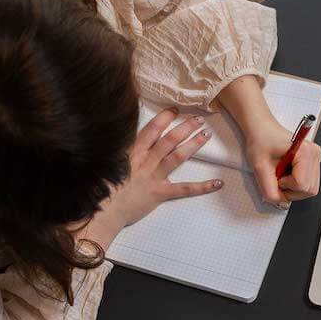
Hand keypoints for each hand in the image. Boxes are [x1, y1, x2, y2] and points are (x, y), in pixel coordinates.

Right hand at [87, 110, 222, 242]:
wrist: (103, 210)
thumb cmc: (104, 186)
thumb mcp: (111, 161)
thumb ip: (123, 150)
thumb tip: (128, 137)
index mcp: (133, 152)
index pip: (152, 129)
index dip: (165, 118)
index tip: (176, 109)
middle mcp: (145, 161)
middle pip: (169, 140)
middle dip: (185, 127)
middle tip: (199, 119)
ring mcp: (154, 176)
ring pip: (176, 156)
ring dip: (193, 145)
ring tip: (205, 135)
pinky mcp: (160, 193)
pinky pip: (184, 189)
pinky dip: (202, 187)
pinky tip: (217, 183)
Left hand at [243, 117, 320, 206]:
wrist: (262, 129)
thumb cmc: (261, 140)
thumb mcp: (260, 167)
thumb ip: (269, 189)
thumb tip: (278, 201)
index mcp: (304, 151)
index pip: (302, 185)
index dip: (285, 186)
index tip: (276, 177)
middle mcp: (314, 154)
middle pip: (309, 190)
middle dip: (291, 190)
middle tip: (278, 179)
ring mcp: (316, 158)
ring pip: (310, 188)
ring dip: (293, 188)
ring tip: (282, 175)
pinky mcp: (313, 162)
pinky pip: (309, 183)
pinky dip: (296, 184)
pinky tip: (287, 173)